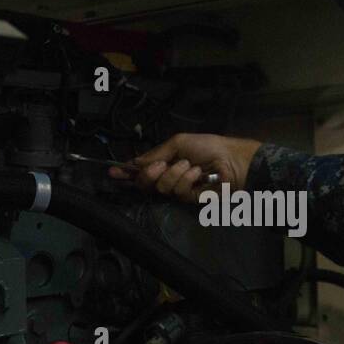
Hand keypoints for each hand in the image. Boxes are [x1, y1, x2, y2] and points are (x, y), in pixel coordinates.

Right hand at [110, 133, 261, 203]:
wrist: (231, 159)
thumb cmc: (208, 147)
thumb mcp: (178, 143)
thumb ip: (155, 154)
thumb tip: (135, 162)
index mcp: (164, 163)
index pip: (141, 171)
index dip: (126, 173)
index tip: (112, 173)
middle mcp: (169, 178)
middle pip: (146, 184)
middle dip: (150, 174)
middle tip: (162, 165)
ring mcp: (179, 190)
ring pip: (162, 188)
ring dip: (176, 174)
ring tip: (191, 166)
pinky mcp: (191, 200)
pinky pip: (179, 192)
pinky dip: (188, 180)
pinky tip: (198, 175)